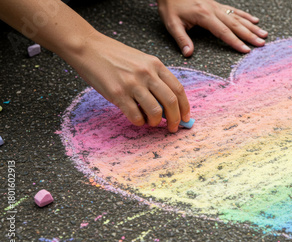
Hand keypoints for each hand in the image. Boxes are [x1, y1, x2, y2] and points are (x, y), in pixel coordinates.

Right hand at [67, 31, 189, 132]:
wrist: (88, 47)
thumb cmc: (115, 56)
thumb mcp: (141, 61)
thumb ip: (155, 78)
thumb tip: (168, 105)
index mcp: (156, 65)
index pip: (178, 89)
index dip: (185, 107)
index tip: (186, 117)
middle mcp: (147, 73)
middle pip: (171, 102)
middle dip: (176, 119)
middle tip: (173, 128)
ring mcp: (132, 84)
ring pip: (155, 111)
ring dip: (156, 122)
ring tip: (151, 123)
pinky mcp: (117, 93)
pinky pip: (136, 116)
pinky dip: (139, 122)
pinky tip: (137, 119)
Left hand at [157, 0, 267, 56]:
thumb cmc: (170, 5)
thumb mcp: (172, 23)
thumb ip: (181, 38)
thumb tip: (188, 53)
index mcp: (204, 16)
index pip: (223, 32)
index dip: (235, 42)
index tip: (246, 50)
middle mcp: (213, 10)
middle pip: (235, 24)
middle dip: (249, 35)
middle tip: (261, 44)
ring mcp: (216, 6)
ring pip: (238, 17)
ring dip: (251, 26)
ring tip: (264, 34)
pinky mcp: (216, 4)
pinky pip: (234, 10)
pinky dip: (245, 16)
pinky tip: (254, 20)